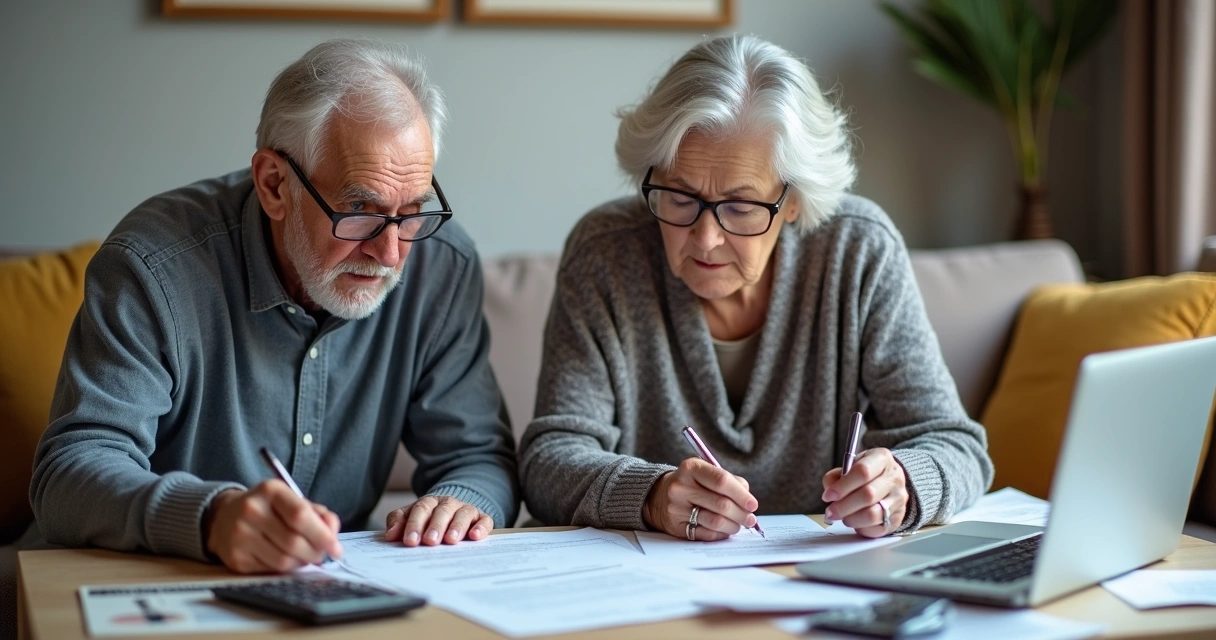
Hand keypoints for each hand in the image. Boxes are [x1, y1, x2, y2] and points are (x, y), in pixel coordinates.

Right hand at [204, 480, 341, 572]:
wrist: (225, 517)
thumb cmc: (269, 509)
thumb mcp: (292, 501)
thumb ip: (317, 514)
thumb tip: (333, 530)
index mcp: (271, 491)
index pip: (300, 515)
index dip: (322, 535)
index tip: (336, 548)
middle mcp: (251, 510)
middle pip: (293, 542)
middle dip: (315, 553)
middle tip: (323, 555)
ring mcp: (240, 535)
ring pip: (283, 560)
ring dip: (301, 563)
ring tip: (305, 556)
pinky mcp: (235, 558)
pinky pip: (270, 570)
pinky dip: (285, 569)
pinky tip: (286, 559)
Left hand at [385, 496, 493, 545]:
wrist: (453, 511)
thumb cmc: (429, 520)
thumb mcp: (411, 518)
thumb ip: (398, 522)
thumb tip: (390, 534)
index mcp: (429, 502)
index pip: (421, 509)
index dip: (415, 525)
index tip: (410, 541)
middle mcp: (449, 503)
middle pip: (442, 511)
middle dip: (436, 526)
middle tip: (430, 541)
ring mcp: (466, 510)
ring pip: (463, 514)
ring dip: (457, 527)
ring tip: (451, 540)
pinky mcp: (482, 518)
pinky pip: (484, 520)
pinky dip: (481, 527)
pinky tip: (475, 537)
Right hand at [642, 458, 758, 541]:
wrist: (658, 496)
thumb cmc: (691, 483)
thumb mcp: (705, 472)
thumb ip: (729, 481)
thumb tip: (748, 501)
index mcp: (691, 468)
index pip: (721, 481)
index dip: (741, 494)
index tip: (753, 504)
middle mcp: (680, 487)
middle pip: (721, 504)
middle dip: (741, 514)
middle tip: (750, 519)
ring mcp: (676, 508)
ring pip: (715, 522)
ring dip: (733, 526)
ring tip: (739, 525)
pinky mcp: (676, 526)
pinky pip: (707, 534)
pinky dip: (721, 534)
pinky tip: (724, 530)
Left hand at [821, 448, 907, 536]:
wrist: (890, 482)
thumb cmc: (867, 473)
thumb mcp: (851, 465)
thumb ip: (836, 476)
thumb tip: (829, 491)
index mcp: (882, 459)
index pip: (863, 471)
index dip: (842, 486)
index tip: (828, 496)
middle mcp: (894, 478)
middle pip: (868, 495)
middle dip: (843, 506)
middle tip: (830, 512)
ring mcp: (899, 499)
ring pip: (873, 514)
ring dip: (851, 519)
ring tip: (843, 517)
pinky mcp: (898, 518)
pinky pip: (877, 529)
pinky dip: (862, 528)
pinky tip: (856, 522)